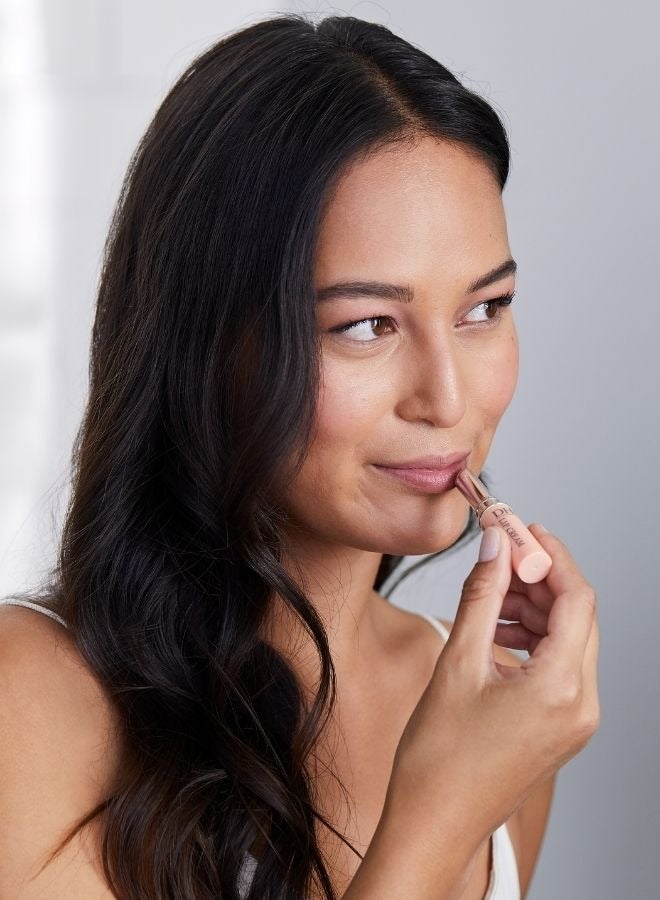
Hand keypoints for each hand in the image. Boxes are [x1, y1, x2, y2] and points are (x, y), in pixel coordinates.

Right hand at [386, 523, 599, 843]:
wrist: (433, 822)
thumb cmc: (438, 759)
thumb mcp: (457, 663)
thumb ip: (481, 595)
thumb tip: (495, 545)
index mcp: (561, 690)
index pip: (577, 598)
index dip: (551, 555)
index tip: (524, 529)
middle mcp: (581, 706)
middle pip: (578, 616)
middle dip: (540, 579)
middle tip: (501, 554)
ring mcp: (576, 721)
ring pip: (569, 639)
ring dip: (535, 608)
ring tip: (490, 597)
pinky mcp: (562, 728)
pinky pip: (560, 666)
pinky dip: (534, 639)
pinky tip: (495, 632)